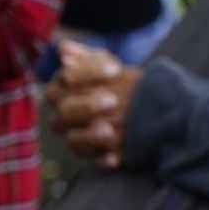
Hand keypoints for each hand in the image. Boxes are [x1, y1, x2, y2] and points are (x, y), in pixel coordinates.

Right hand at [44, 39, 141, 168]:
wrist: (145, 105)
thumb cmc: (119, 82)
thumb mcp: (107, 65)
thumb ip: (87, 58)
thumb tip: (64, 48)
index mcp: (63, 88)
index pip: (65, 79)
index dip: (88, 73)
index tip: (115, 70)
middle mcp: (64, 113)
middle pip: (64, 112)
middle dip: (86, 106)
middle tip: (113, 101)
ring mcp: (77, 135)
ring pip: (72, 140)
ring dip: (90, 136)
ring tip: (109, 131)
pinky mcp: (94, 154)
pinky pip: (92, 161)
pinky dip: (102, 159)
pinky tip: (115, 157)